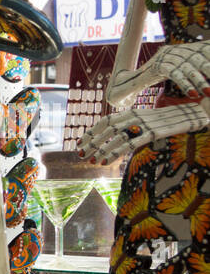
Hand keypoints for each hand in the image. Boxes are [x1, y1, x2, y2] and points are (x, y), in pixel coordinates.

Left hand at [78, 105, 209, 162]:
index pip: (106, 121)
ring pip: (115, 137)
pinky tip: (105, 161)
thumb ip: (132, 126)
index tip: (80, 142)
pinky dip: (115, 152)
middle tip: (81, 154)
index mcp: (132, 111)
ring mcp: (144, 123)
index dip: (91, 132)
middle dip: (92, 142)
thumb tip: (117, 138)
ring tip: (91, 161)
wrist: (192, 113)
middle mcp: (135, 116)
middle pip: (107, 129)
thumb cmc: (167, 119)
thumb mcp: (146, 120)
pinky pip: (129, 143)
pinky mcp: (153, 132)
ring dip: (101, 150)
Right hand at [146, 42, 209, 98]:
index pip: (204, 48)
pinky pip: (174, 73)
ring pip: (187, 67)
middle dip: (209, 69)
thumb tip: (207, 79)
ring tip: (208, 92)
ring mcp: (165, 56)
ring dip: (200, 81)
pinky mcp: (156, 65)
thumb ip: (195, 70)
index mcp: (184, 48)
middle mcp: (175, 49)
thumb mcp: (180, 71)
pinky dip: (185, 84)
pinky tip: (193, 94)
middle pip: (197, 57)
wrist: (132, 82)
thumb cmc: (159, 78)